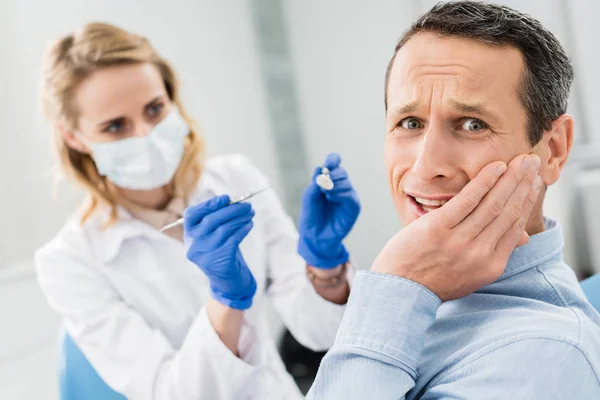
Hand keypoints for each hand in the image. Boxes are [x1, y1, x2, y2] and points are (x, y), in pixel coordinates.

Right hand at [184, 195, 256, 309]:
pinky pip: (233, 240)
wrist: (226, 279)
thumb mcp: (213, 235)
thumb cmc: (220, 250)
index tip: (226, 198)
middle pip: (211, 220)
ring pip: (224, 229)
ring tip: (251, 213)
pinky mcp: (219, 261)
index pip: (192, 215)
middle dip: (231, 210)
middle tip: (247, 205)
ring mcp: (205, 254)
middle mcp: (194, 244)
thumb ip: (217, 219)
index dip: (208, 204)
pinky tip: (249, 225)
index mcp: (189, 234)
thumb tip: (232, 202)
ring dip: (240, 218)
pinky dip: (243, 230)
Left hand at [298, 153, 360, 268]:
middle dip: (332, 175)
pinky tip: (331, 198)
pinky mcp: (353, 207)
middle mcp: (340, 186)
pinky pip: (350, 195)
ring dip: (335, 186)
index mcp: (328, 181)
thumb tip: (320, 167)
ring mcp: (348, 196)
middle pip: (341, 172)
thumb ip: (314, 183)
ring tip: (325, 195)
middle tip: (322, 185)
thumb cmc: (311, 216)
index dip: (333, 160)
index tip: (329, 163)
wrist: (315, 236)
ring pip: (346, 182)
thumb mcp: (308, 197)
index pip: (334, 164)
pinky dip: (340, 195)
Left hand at [371, 154, 541, 300]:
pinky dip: (484, 182)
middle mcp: (479, 254)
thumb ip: (494, 254)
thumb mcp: (471, 275)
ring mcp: (459, 241)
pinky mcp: (438, 229)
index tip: (535, 183)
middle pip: (508, 212)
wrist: (400, 290)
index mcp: (491, 266)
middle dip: (524, 184)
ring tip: (521, 160)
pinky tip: (496, 167)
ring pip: (493, 204)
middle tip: (533, 162)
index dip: (527, 202)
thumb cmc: (434, 280)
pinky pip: (467, 200)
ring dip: (510, 178)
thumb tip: (522, 237)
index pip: (515, 227)